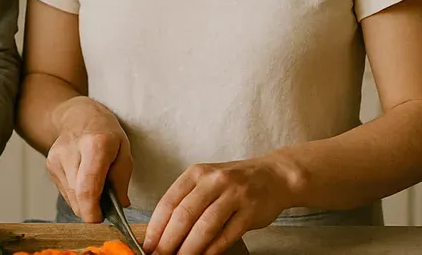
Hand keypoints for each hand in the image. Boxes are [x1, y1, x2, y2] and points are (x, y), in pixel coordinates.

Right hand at [46, 96, 132, 222]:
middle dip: (92, 209)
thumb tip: (119, 207)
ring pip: (70, 197)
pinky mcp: (49, 165)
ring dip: (84, 201)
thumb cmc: (106, 133)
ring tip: (96, 187)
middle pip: (78, 196)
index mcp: (95, 145)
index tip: (101, 219)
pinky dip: (76, 194)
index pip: (87, 188)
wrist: (78, 116)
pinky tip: (83, 179)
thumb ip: (122, 181)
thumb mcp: (124, 151)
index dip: (92, 211)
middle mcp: (71, 152)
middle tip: (105, 206)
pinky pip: (65, 191)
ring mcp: (56, 159)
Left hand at [143, 155, 298, 254]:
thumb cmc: (234, 182)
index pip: (169, 202)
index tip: (148, 245)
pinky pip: (227, 234)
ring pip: (205, 226)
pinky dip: (212, 250)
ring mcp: (234, 195)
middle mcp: (213, 181)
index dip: (156, 227)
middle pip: (184, 215)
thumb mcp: (206, 181)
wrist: (273, 176)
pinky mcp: (250, 211)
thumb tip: (162, 231)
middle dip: (168, 241)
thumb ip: (187, 200)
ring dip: (189, 248)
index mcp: (196, 173)